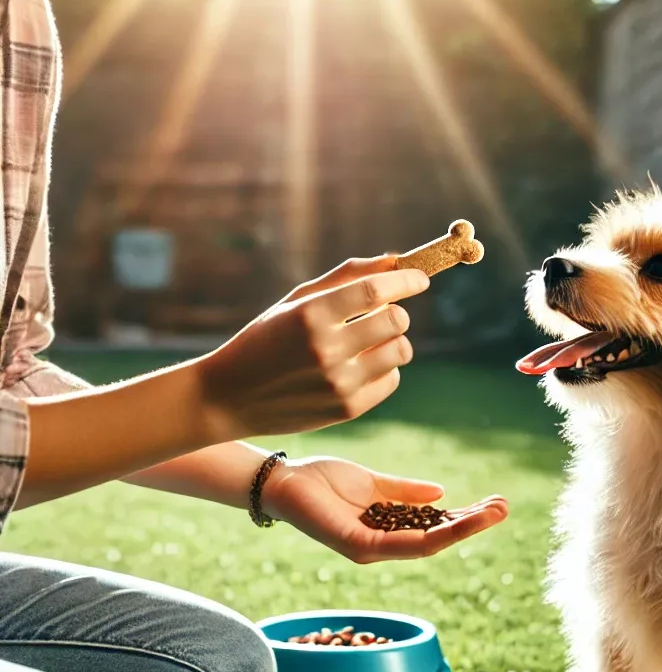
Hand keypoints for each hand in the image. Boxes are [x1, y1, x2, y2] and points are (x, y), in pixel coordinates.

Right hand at [195, 256, 427, 443]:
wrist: (231, 396)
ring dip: (394, 341)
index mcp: (311, 314)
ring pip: (400, 351)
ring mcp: (339, 383)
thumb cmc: (268, 338)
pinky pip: (392, 380)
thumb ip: (346, 278)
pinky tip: (360, 366)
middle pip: (396, 321)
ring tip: (370, 341)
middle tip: (384, 313)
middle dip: (397, 313)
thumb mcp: (297, 301)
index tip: (420, 279)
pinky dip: (384, 369)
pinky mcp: (348, 409)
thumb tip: (395, 261)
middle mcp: (326, 349)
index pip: (375, 291)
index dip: (406, 281)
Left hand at [260, 456, 507, 562]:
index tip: (495, 503)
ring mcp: (370, 549)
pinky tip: (455, 520)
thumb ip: (404, 491)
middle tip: (504, 508)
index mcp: (386, 529)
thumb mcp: (372, 483)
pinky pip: (401, 543)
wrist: (282, 479)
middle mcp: (382, 546)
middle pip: (437, 539)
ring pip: (427, 544)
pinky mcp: (356, 546)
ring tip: (492, 512)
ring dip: (462, 529)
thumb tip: (441, 492)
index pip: (434, 528)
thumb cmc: (320, 480)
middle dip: (473, 525)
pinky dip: (431, 533)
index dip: (466, 518)